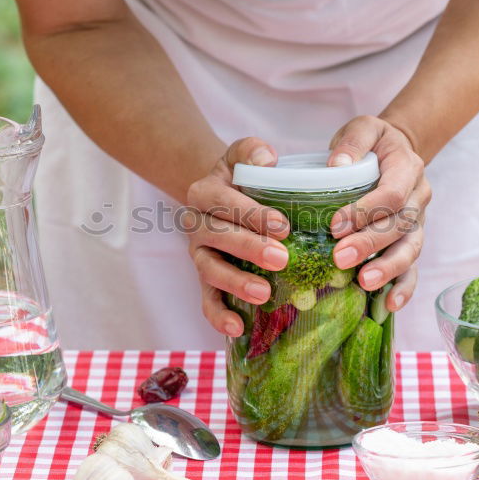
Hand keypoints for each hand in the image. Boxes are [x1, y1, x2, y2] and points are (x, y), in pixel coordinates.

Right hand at [184, 138, 290, 336]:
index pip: (225, 202)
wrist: (217, 194)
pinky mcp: (205, 279)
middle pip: (217, 237)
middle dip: (249, 248)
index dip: (252, 214)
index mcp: (204, 192)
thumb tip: (268, 159)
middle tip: (282, 258)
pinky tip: (237, 328)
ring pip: (209, 270)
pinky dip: (218, 315)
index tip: (283, 226)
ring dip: (235, 282)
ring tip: (263, 293)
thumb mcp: (242, 153)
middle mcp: (196, 224)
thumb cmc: (239, 175)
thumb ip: (252, 151)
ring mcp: (199, 254)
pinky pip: (207, 299)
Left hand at [327, 115, 430, 313]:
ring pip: (410, 250)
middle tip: (340, 258)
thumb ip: (353, 142)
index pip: (393, 194)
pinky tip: (389, 307)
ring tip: (363, 283)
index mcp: (409, 168)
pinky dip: (404, 288)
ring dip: (387, 269)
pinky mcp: (411, 241)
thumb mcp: (364, 128)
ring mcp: (419, 223)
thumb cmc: (374, 142)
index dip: (366, 211)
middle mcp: (420, 198)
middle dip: (370, 244)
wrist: (396, 151)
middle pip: (401, 226)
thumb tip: (337, 164)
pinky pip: (413, 268)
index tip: (335, 224)